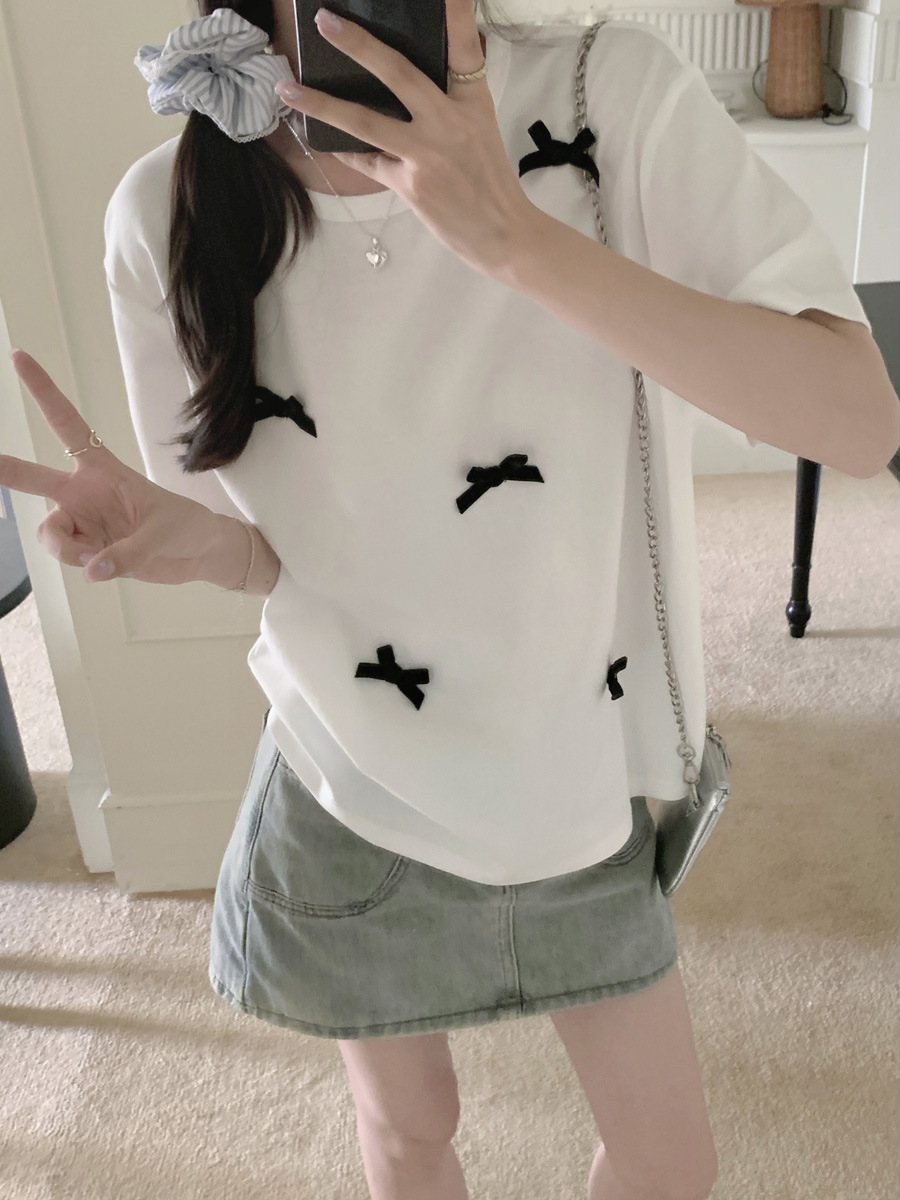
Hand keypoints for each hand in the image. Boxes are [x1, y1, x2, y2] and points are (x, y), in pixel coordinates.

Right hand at [3, 349, 232, 586]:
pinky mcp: (86, 548)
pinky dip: (82, 565)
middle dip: (6, 469)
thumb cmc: (186, 526)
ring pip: (50, 533)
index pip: (68, 424)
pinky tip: (103, 567)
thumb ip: (125, 554)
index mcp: (104, 469)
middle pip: (35, 478)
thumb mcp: (162, 533)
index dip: (44, 393)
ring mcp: (83, 521)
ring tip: (95, 559)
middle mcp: (85, 492)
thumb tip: (91, 570)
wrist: (199, 555)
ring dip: (65, 549)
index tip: (19, 358)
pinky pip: (67, 556)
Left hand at [275, 0, 537, 278]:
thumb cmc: (491, 180)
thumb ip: (449, 99)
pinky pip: (367, 161)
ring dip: (322, 103)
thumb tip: (409, 79)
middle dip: (359, 44)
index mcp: (471, 102)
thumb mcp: (481, 128)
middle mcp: (448, 122)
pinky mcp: (410, 185)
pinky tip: (316, 135)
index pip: (464, 45)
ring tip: (288, 87)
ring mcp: (426, 154)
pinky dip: (342, 149)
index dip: (455, 11)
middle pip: (398, 73)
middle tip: (325, 21)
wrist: (504, 234)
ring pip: (365, 121)